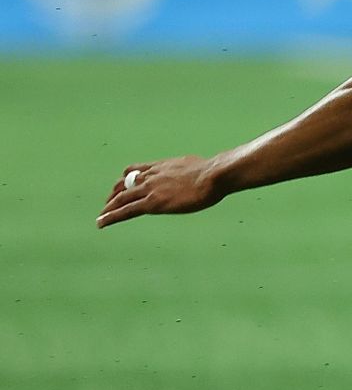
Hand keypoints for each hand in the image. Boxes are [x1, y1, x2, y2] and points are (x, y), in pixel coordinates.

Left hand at [97, 156, 224, 227]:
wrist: (213, 176)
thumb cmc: (213, 172)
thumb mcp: (198, 166)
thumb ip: (191, 171)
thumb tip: (199, 174)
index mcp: (161, 166)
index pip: (136, 170)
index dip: (126, 179)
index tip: (122, 186)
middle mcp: (151, 175)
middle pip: (124, 184)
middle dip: (115, 194)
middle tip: (109, 203)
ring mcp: (150, 189)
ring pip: (121, 198)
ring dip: (109, 207)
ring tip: (102, 216)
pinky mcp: (152, 203)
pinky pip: (126, 210)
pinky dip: (111, 216)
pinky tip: (101, 223)